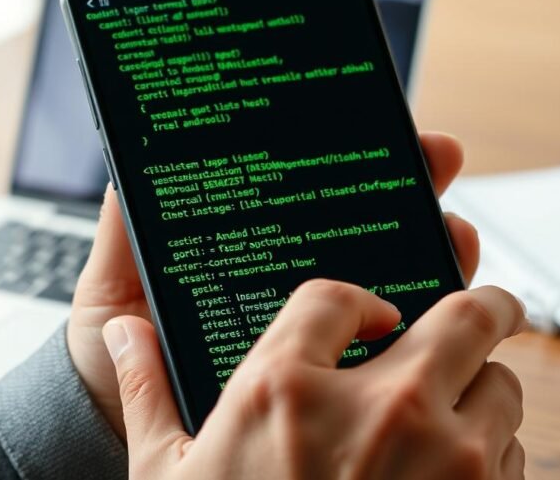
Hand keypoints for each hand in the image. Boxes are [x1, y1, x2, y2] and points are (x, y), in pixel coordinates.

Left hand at [67, 132, 481, 436]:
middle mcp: (288, 283)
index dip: (349, 156)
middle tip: (434, 159)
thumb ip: (123, 229)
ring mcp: (314, 332)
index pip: (308, 194)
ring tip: (448, 227)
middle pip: (363, 226)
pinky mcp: (327, 379)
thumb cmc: (111, 361)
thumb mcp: (113, 287)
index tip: (382, 126)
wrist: (116, 433)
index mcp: (248, 250)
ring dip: (430, 246)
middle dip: (409, 186)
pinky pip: (387, 345)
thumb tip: (129, 156)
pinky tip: (439, 298)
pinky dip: (424, 318)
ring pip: (390, 278)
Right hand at [104, 280, 526, 478]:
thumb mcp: (168, 477)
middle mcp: (377, 408)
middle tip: (485, 307)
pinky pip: (512, 452)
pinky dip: (491, 455)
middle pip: (465, 312)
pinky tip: (448, 478)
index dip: (357, 299)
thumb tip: (125, 333)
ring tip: (449, 416)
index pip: (339, 295)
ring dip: (482, 393)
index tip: (369, 313)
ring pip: (500, 383)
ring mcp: (443, 456)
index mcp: (285, 389)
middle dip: (482, 305)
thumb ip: (146, 392)